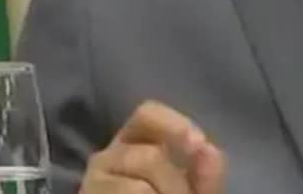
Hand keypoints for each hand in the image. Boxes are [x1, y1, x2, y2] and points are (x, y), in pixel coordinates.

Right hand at [79, 101, 226, 193]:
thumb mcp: (192, 188)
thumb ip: (206, 173)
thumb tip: (209, 149)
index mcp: (134, 143)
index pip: (147, 114)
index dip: (175, 125)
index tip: (200, 144)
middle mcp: (108, 157)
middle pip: (151, 157)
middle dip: (177, 185)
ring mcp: (93, 182)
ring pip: (139, 189)